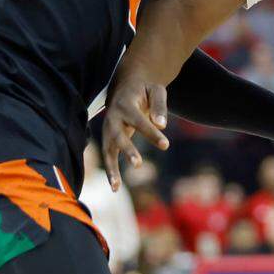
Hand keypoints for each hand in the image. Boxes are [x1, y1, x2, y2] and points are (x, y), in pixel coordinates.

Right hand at [102, 76, 168, 190]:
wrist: (125, 85)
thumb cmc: (145, 89)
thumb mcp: (156, 90)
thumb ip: (159, 105)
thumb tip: (162, 124)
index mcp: (125, 104)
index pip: (139, 121)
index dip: (151, 133)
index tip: (165, 145)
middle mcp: (112, 118)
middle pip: (118, 136)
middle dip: (128, 150)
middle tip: (138, 164)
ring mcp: (108, 129)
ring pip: (108, 150)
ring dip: (111, 168)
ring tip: (117, 187)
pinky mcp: (108, 138)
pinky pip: (108, 156)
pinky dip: (110, 171)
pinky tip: (115, 188)